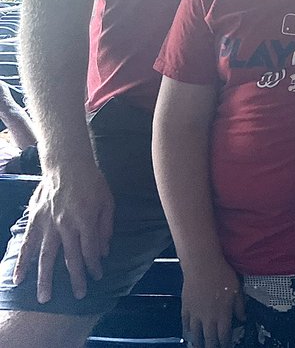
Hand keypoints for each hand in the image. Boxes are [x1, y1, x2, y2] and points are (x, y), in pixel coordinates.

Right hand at [13, 160, 113, 301]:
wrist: (67, 163)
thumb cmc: (92, 182)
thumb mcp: (107, 201)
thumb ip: (106, 227)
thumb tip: (104, 251)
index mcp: (86, 220)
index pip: (91, 251)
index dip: (94, 266)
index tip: (97, 277)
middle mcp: (67, 226)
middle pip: (71, 258)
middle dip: (76, 279)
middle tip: (78, 296)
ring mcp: (49, 224)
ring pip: (46, 257)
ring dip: (45, 278)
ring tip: (45, 298)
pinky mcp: (35, 220)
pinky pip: (28, 244)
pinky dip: (22, 262)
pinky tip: (18, 278)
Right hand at [181, 260, 243, 347]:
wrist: (203, 265)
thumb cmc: (221, 274)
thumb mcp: (237, 290)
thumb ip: (240, 307)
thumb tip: (242, 317)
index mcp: (223, 315)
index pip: (224, 336)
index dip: (225, 343)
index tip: (226, 346)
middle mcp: (208, 318)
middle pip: (209, 339)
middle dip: (212, 346)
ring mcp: (195, 314)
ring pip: (196, 334)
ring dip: (198, 342)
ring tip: (200, 345)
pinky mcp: (186, 307)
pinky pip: (185, 323)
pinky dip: (187, 329)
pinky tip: (189, 330)